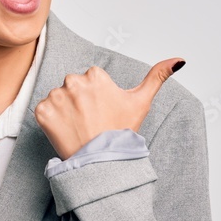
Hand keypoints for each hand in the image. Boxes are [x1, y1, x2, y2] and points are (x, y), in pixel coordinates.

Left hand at [34, 58, 184, 159]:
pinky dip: (51, 121)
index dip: (96, 96)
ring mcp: (56, 97)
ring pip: (58, 98)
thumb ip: (157, 77)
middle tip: (90, 121)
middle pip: (72, 86)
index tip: (102, 111)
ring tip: (79, 127)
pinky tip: (65, 131)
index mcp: (95, 75)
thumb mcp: (141, 102)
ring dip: (64, 110)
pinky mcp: (42, 112)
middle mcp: (73, 82)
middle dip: (79, 101)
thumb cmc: (120, 132)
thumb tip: (179, 60)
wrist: (101, 161)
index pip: (91, 79)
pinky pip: (43, 111)